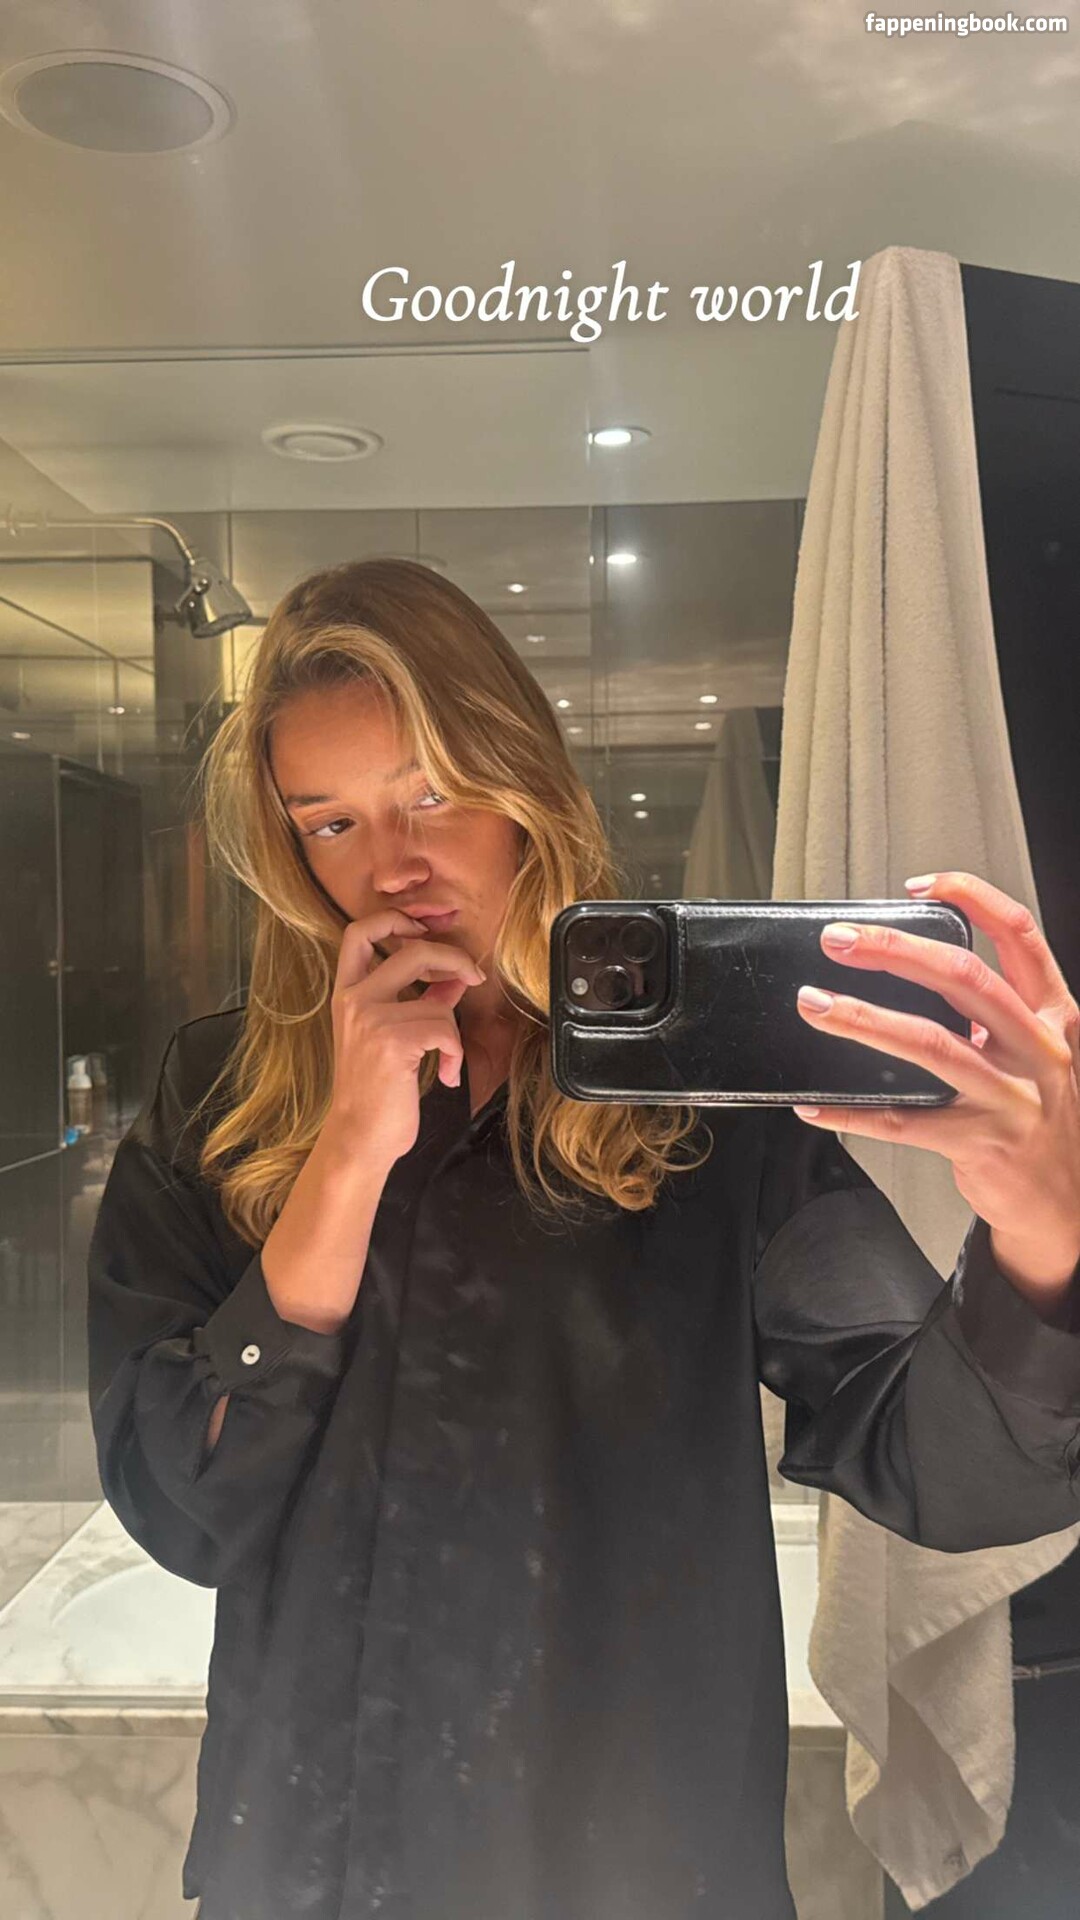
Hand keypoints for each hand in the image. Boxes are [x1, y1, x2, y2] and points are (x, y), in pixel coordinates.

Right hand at [324, 908, 483, 1167]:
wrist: (358, 1137)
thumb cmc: (376, 1091)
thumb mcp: (391, 1037)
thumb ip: (420, 1001)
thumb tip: (455, 977)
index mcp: (347, 993)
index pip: (359, 931)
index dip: (395, 920)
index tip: (423, 932)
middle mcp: (353, 999)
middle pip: (412, 949)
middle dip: (453, 958)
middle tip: (472, 976)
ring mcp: (370, 1019)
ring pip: (437, 1000)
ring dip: (453, 1032)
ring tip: (446, 1058)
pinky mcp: (392, 1042)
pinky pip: (445, 1030)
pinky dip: (454, 1055)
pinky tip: (445, 1075)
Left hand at [792, 871, 1079, 1299]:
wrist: (1066, 1202)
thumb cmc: (1040, 1116)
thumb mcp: (1037, 1052)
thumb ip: (992, 1015)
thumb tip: (911, 974)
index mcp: (1052, 1015)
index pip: (1019, 934)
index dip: (971, 898)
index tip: (919, 885)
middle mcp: (1038, 1048)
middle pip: (964, 978)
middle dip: (895, 950)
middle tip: (840, 940)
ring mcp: (1012, 1097)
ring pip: (929, 1044)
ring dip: (863, 1019)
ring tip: (815, 1003)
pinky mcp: (980, 1143)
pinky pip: (903, 1121)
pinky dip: (852, 1110)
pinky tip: (815, 1104)